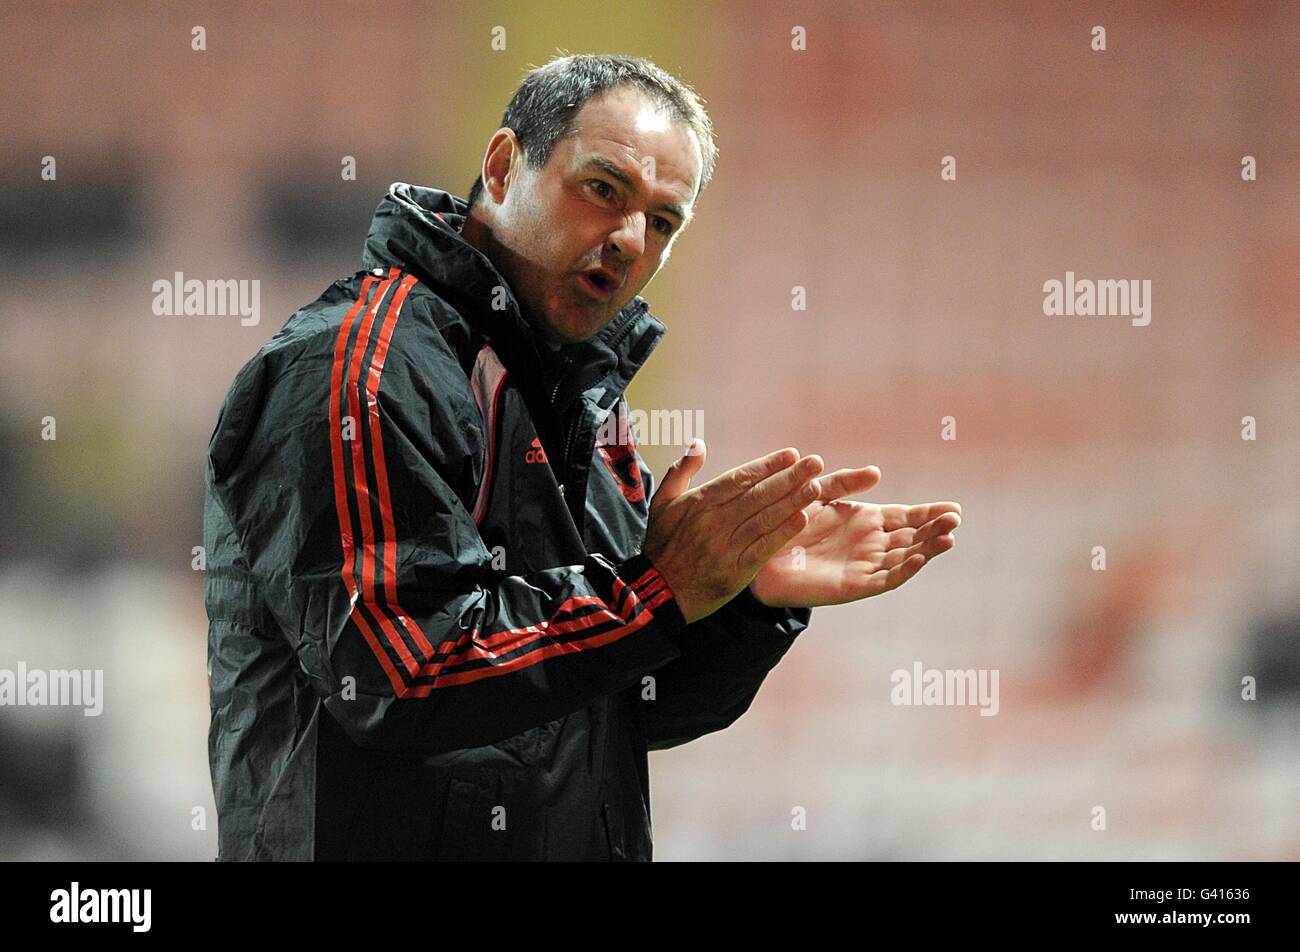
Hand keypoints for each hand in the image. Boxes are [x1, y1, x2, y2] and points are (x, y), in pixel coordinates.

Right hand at [641, 439, 823, 623]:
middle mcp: (715, 521)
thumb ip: (681, 471)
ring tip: (816, 486)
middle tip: (815, 462)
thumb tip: (697, 443)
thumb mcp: (662, 503)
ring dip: (792, 501)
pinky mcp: (736, 570)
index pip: (740, 478)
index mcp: (700, 502)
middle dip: (789, 477)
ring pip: (765, 518)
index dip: (767, 465)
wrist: (658, 591)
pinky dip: (783, 533)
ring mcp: (726, 546)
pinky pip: (763, 548)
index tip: (791, 454)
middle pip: (758, 494)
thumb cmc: (662, 545)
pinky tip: (802, 519)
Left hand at [748, 465, 960, 608]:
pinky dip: (903, 571)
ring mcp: (864, 566)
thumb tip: (876, 472)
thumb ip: (844, 484)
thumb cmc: (787, 523)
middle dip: (935, 529)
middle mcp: (871, 544)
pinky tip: (919, 560)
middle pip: (913, 537)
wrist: (758, 553)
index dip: (930, 513)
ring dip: (927, 550)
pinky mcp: (852, 586)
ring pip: (904, 558)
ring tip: (947, 539)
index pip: (908, 516)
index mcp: (867, 521)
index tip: (954, 508)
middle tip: (955, 521)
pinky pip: (883, 579)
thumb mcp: (817, 495)